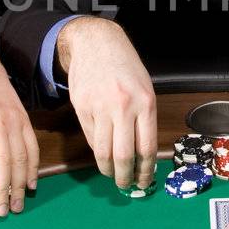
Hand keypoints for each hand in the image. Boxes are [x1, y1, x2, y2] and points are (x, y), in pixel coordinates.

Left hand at [0, 56, 40, 214]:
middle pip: (3, 162)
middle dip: (3, 190)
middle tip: (2, 212)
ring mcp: (15, 121)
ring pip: (20, 158)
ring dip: (20, 185)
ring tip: (16, 204)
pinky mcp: (27, 121)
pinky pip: (33, 149)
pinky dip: (32, 169)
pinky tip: (30, 185)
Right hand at [61, 17, 157, 190]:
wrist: (97, 44)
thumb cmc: (125, 68)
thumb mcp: (144, 89)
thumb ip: (143, 120)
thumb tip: (143, 156)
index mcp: (145, 103)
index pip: (146, 148)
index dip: (145, 171)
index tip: (144, 181)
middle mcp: (123, 106)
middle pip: (124, 155)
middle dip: (125, 176)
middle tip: (125, 185)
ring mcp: (100, 108)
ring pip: (103, 151)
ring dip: (108, 169)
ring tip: (112, 174)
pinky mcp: (82, 108)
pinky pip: (91, 138)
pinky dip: (97, 150)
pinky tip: (102, 154)